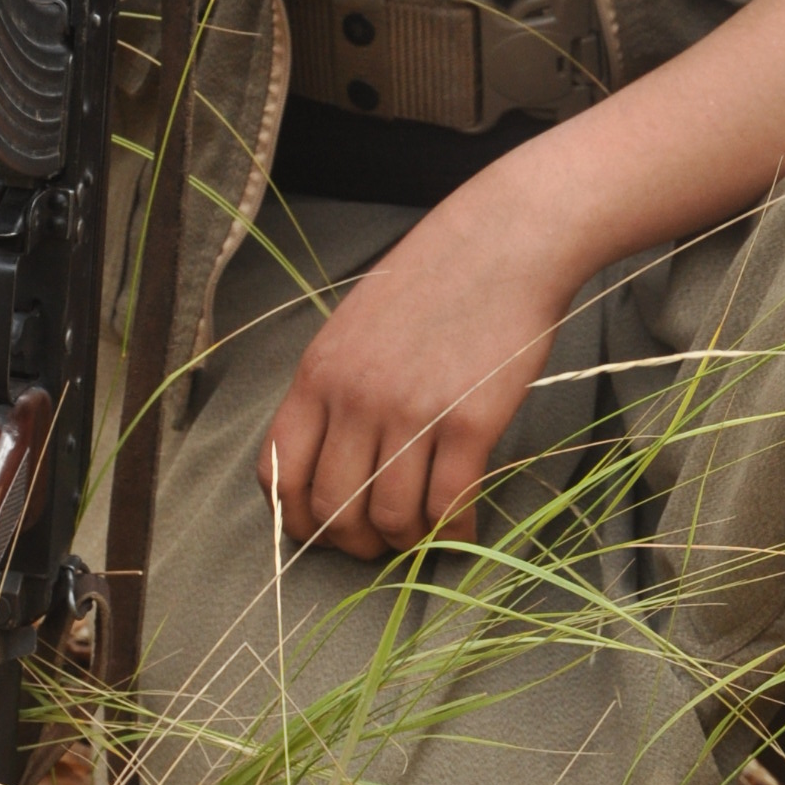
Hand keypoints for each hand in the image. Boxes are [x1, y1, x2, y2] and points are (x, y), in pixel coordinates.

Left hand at [260, 187, 578, 557]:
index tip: (320, 530)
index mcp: (318, 372)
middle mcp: (355, 397)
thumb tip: (332, 457)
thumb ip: (337, 386)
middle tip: (379, 544)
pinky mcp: (468, 423)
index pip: (278, 472)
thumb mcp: (358, 324)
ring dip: (407, 541)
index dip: (294, 519)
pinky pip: (449, 506)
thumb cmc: (436, 277)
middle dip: (353, 543)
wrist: (506, 240)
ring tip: (425, 533)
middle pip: (332, 509)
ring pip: (390, 517)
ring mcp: (411, 411)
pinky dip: (455, 532)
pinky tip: (465, 526)